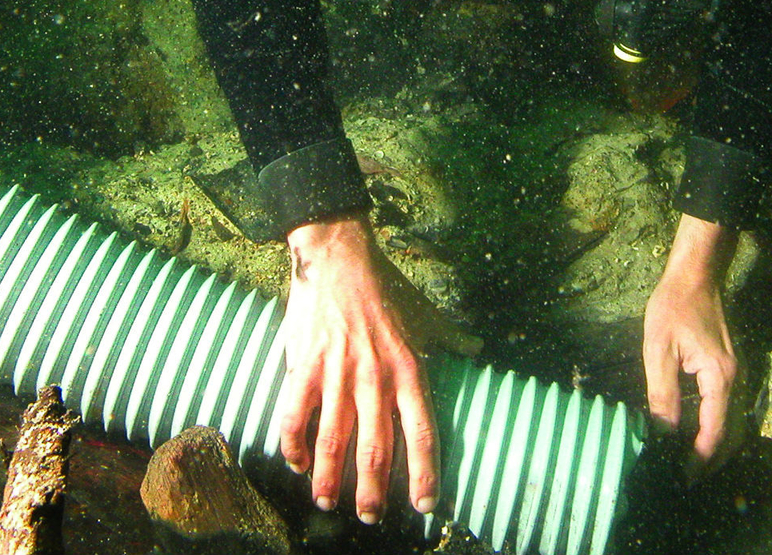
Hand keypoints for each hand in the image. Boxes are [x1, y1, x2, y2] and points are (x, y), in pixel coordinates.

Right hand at [278, 212, 438, 523]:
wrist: (339, 255)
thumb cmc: (385, 287)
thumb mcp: (425, 313)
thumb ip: (450, 338)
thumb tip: (478, 349)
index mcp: (409, 368)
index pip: (422, 432)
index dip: (424, 473)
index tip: (425, 504)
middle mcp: (376, 376)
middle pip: (376, 448)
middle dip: (372, 490)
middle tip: (369, 516)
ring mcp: (338, 371)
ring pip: (334, 439)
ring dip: (329, 477)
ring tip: (327, 502)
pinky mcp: (305, 363)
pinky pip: (296, 413)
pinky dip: (293, 442)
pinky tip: (294, 461)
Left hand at [643, 213, 738, 471]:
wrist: (695, 274)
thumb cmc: (674, 307)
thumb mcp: (659, 350)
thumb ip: (663, 394)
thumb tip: (662, 433)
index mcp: (719, 377)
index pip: (715, 430)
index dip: (700, 458)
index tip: (684, 479)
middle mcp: (733, 379)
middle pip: (730, 432)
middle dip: (712, 458)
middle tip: (687, 479)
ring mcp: (733, 373)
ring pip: (731, 421)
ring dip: (714, 444)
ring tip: (689, 463)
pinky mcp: (726, 367)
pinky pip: (725, 406)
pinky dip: (715, 426)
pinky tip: (694, 432)